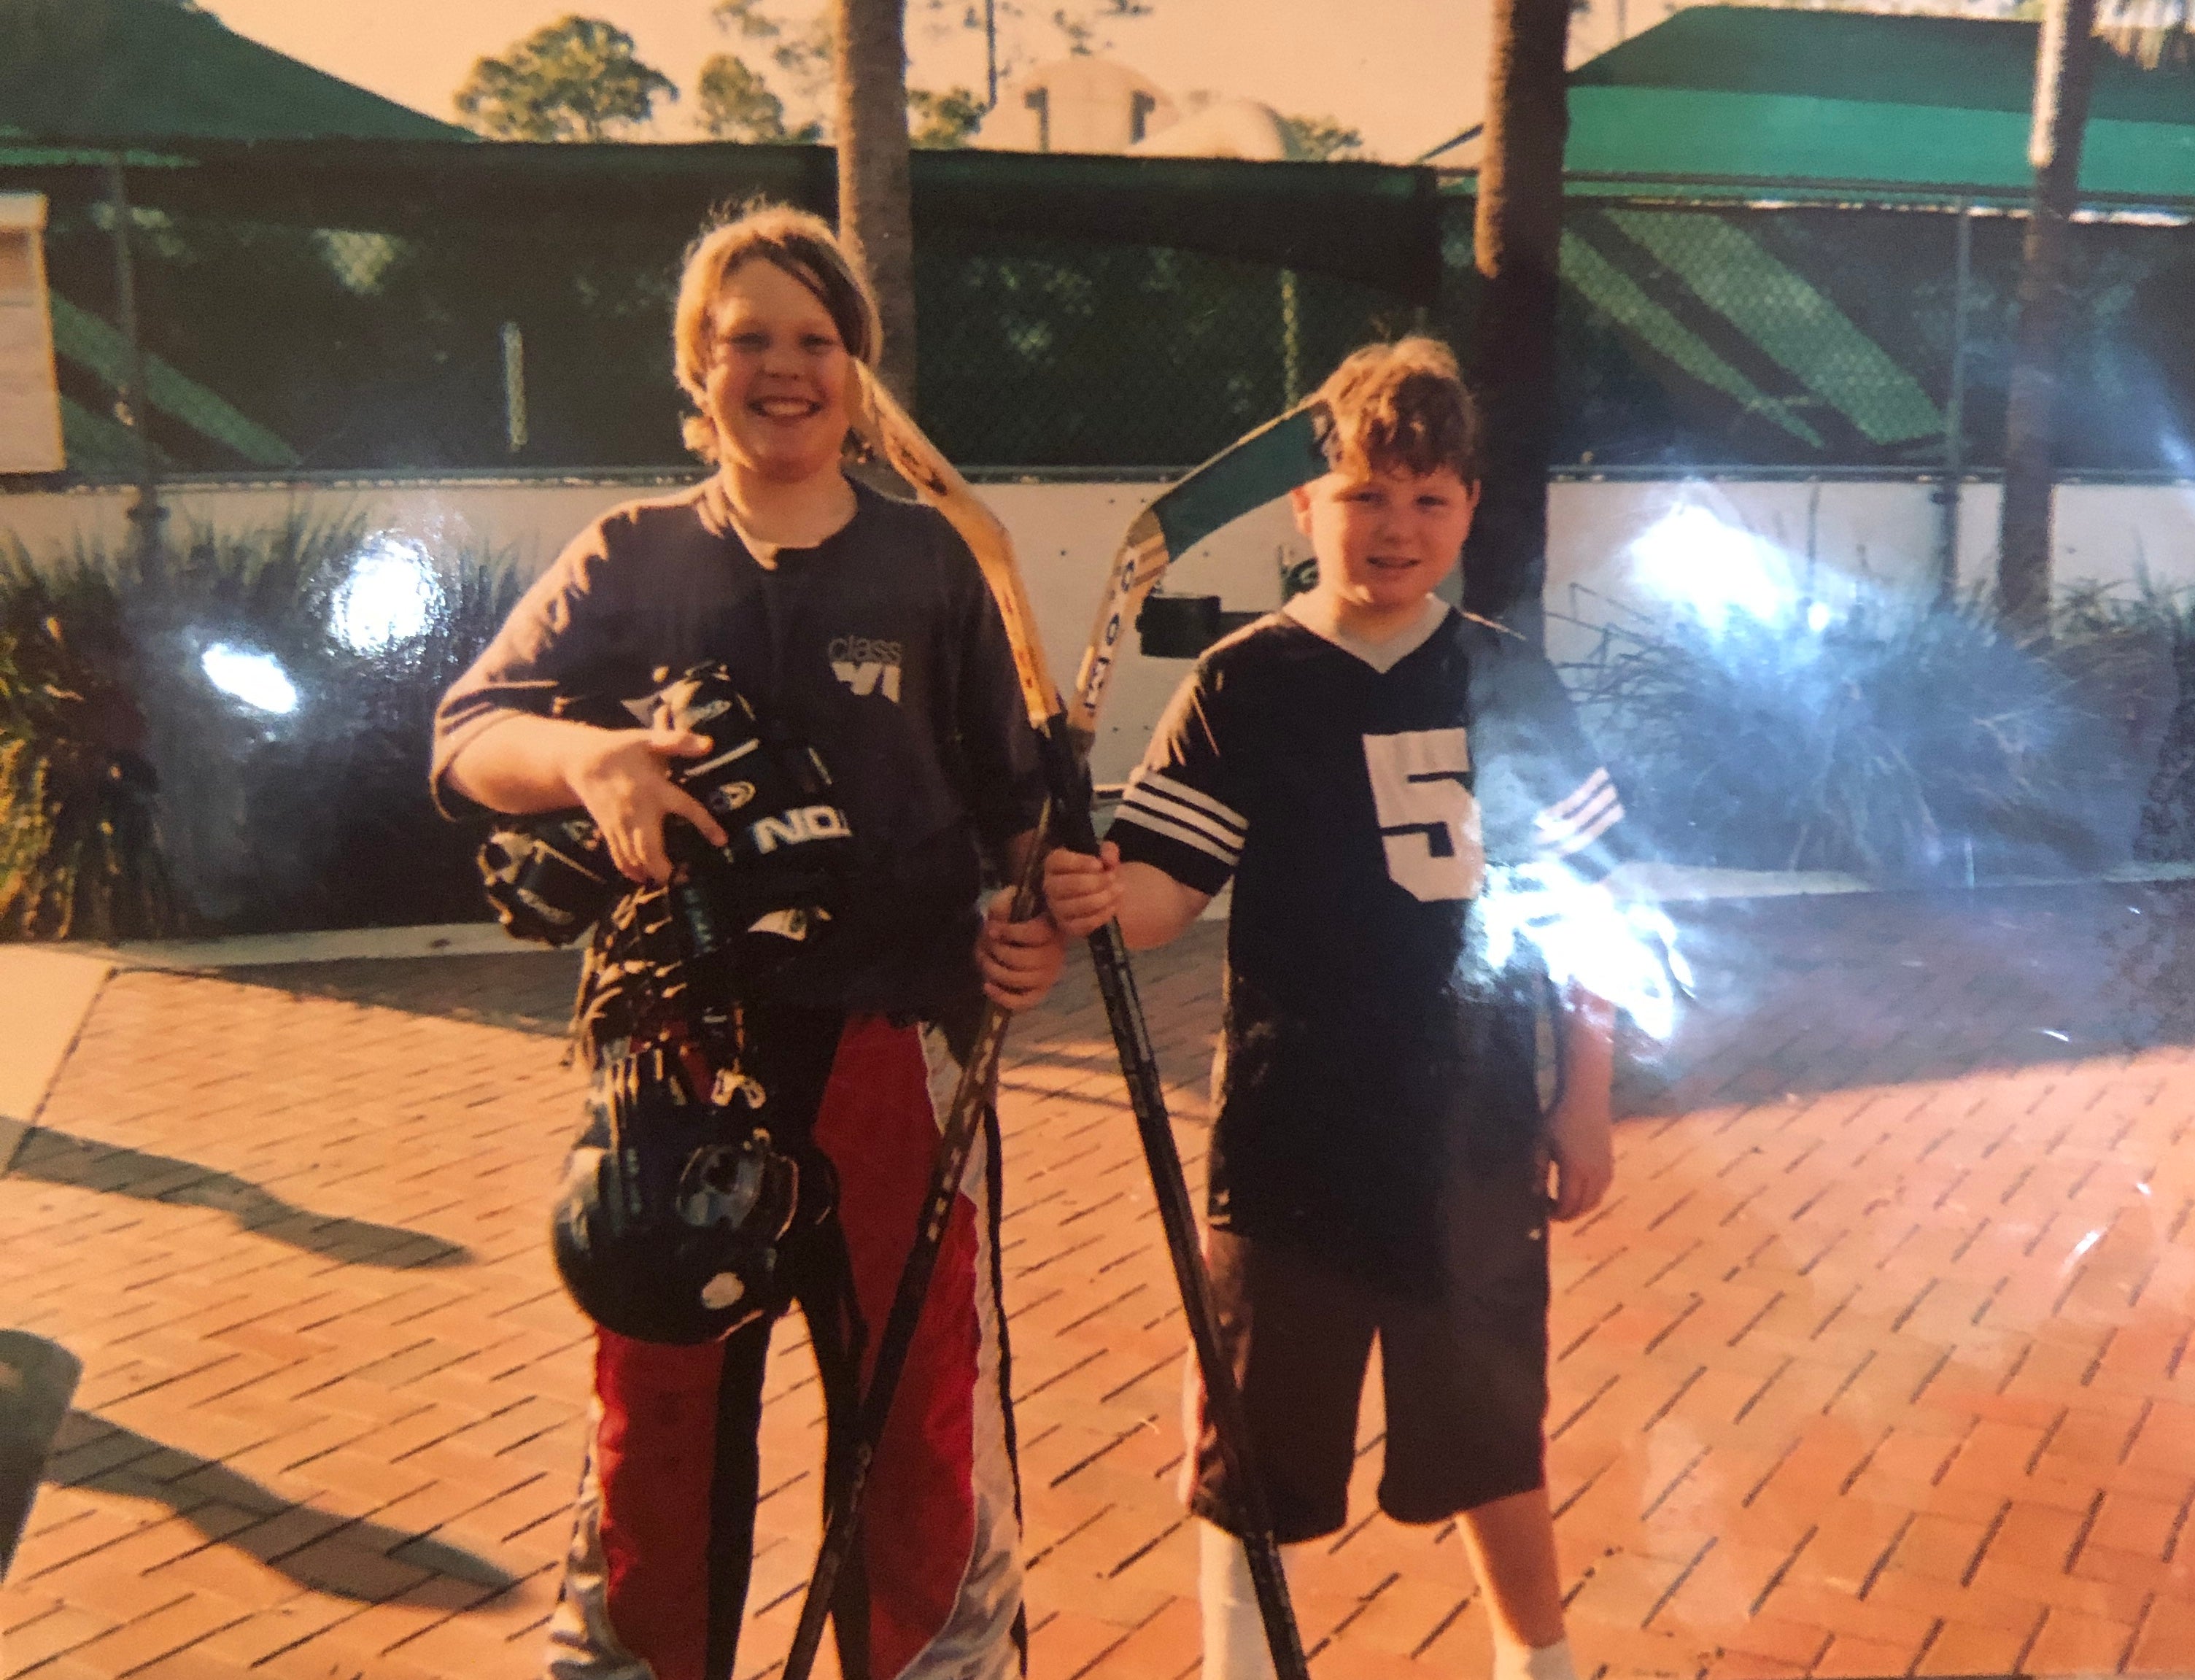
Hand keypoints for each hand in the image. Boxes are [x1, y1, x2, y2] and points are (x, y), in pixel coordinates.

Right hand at [564, 725, 729, 884]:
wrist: (579, 760)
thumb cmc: (621, 749)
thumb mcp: (649, 740)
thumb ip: (679, 742)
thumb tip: (709, 744)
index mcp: (654, 788)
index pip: (686, 808)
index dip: (705, 825)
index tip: (721, 840)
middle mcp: (637, 811)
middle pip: (649, 849)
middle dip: (665, 869)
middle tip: (684, 878)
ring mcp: (620, 824)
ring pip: (633, 858)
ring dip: (650, 873)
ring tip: (669, 882)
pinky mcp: (608, 831)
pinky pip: (618, 856)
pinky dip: (630, 870)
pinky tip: (641, 878)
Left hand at [975, 891, 1065, 1011]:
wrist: (1019, 936)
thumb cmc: (1015, 919)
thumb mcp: (1008, 904)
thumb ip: (1002, 905)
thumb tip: (998, 915)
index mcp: (1051, 929)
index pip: (1035, 934)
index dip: (1010, 933)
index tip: (992, 930)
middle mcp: (1055, 954)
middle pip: (1023, 960)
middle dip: (998, 952)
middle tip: (988, 946)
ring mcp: (1048, 976)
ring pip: (1020, 980)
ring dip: (995, 971)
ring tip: (985, 961)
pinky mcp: (1039, 992)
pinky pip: (1023, 1002)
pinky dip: (1003, 997)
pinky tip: (987, 986)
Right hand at [1043, 841, 1121, 938]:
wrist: (1106, 892)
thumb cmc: (1100, 870)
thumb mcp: (1106, 854)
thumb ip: (1109, 851)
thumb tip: (1108, 859)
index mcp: (1054, 864)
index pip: (1058, 861)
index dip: (1079, 863)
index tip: (1099, 864)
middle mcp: (1050, 886)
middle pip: (1065, 885)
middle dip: (1093, 882)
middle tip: (1112, 877)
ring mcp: (1057, 908)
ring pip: (1073, 906)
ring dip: (1100, 899)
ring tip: (1117, 890)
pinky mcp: (1068, 927)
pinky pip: (1082, 925)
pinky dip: (1101, 915)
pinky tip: (1114, 905)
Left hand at [1545, 1083, 1613, 1222]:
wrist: (1586, 1098)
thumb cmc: (1559, 1118)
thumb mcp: (1541, 1144)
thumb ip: (1539, 1171)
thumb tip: (1536, 1195)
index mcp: (1574, 1171)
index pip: (1568, 1205)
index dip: (1556, 1214)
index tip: (1544, 1213)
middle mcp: (1593, 1175)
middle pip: (1583, 1207)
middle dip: (1568, 1214)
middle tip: (1553, 1211)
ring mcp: (1605, 1170)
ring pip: (1596, 1201)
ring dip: (1581, 1207)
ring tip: (1566, 1203)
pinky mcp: (1611, 1163)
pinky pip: (1603, 1190)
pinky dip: (1592, 1197)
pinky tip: (1580, 1190)